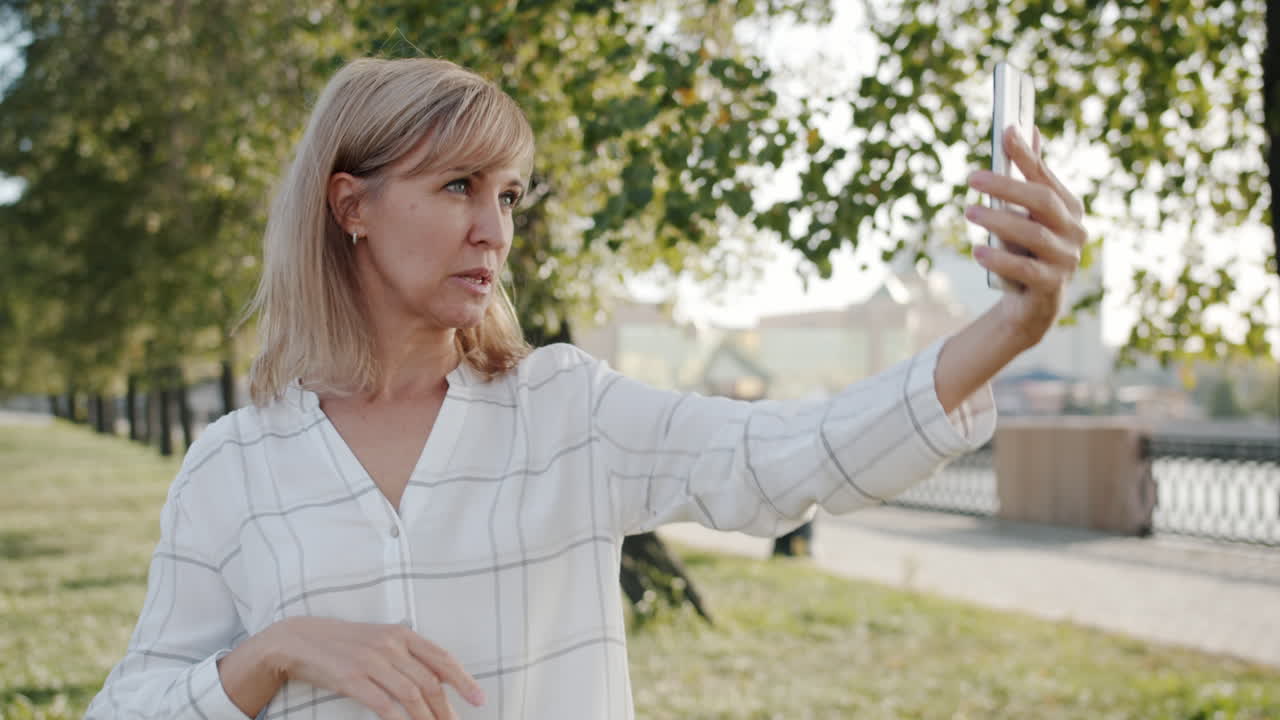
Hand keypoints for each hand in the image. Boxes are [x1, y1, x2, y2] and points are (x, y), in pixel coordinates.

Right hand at [269, 617, 485, 719]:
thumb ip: (408, 656)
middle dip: (446, 708)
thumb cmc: (345, 644)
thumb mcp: (381, 641)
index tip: (479, 699)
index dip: (463, 680)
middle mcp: (390, 645)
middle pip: (429, 682)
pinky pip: (383, 704)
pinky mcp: (352, 679)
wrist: (301, 640)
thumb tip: (437, 680)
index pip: (442, 658)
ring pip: (411, 694)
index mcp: (402, 634)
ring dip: (427, 718)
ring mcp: (371, 661)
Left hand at [964, 125, 1086, 350]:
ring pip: (1034, 236)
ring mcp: (1066, 260)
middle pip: (1042, 201)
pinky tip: (977, 250)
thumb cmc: (1026, 249)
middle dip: (1007, 186)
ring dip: (999, 220)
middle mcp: (1074, 231)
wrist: (1033, 302)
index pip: (1045, 176)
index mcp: (1068, 208)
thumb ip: (1028, 177)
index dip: (1027, 155)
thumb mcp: (1026, 214)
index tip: (1006, 131)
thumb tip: (1025, 130)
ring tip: (969, 210)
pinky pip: (1026, 271)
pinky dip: (1000, 259)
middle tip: (972, 177)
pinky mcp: (1052, 287)